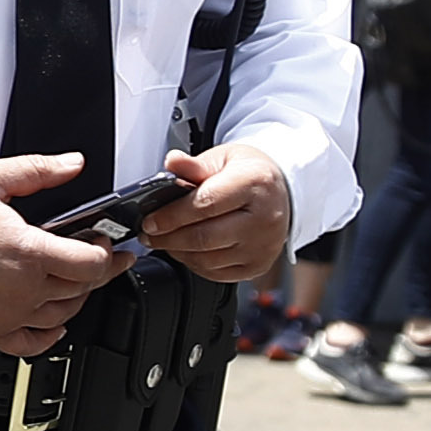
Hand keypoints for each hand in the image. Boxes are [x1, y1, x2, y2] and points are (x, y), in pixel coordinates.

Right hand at [0, 154, 129, 354]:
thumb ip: (38, 170)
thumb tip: (73, 163)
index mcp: (27, 250)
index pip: (90, 264)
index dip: (106, 252)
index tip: (101, 240)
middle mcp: (21, 287)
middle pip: (82, 289)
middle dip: (98, 271)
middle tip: (98, 254)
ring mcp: (6, 311)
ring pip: (63, 315)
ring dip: (77, 298)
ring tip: (75, 280)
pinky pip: (30, 344)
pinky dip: (49, 337)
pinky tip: (54, 323)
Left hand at [135, 146, 292, 285]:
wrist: (282, 193)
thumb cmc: (252, 175)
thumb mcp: (225, 158)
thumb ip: (195, 164)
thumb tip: (172, 162)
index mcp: (254, 185)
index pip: (205, 205)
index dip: (171, 216)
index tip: (150, 220)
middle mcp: (263, 219)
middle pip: (203, 237)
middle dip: (168, 237)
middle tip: (148, 234)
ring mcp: (262, 246)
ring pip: (206, 259)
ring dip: (178, 252)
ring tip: (164, 240)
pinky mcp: (257, 265)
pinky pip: (216, 272)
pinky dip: (194, 263)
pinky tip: (185, 250)